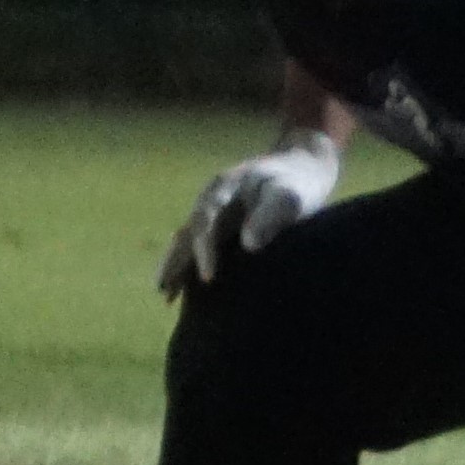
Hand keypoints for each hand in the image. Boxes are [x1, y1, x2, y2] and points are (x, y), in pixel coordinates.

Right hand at [161, 135, 342, 296]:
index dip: (205, 250)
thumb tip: (248, 245)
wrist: (299, 169)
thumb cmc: (295, 185)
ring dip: (174, 264)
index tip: (208, 278)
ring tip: (166, 295)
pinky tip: (179, 288)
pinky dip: (185, 264)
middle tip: (165, 289)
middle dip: (175, 260)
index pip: (208, 221)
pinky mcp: (218, 223)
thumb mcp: (289, 196)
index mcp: (225, 187)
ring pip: (185, 239)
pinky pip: (195, 244)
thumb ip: (270, 215)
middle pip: (186, 231)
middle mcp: (211, 199)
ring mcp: (212, 210)